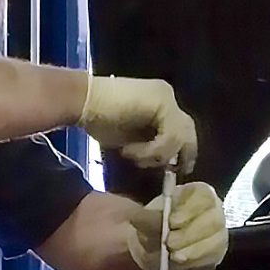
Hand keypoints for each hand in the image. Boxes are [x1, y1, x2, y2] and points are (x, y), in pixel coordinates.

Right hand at [78, 74, 198, 171]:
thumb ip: (151, 146)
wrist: (81, 101)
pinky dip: (151, 150)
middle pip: (188, 131)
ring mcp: (167, 98)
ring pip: (180, 137)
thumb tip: (166, 164)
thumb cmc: (99, 120)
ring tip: (131, 157)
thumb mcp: (131, 140)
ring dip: (156, 155)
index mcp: (162, 104)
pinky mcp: (163, 102)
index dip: (181, 151)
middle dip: (180, 155)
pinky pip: (170, 136)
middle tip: (169, 171)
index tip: (174, 170)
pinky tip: (128, 151)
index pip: (183, 129)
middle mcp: (168, 98)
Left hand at [124, 181, 228, 269]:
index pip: (204, 196)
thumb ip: (146, 218)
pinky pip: (211, 260)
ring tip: (173, 257)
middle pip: (214, 220)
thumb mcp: (148, 216)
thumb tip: (138, 219)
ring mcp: (218, 234)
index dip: (190, 209)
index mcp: (199, 194)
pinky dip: (194, 264)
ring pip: (215, 242)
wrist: (155, 243)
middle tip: (170, 243)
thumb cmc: (155, 223)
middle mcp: (214, 212)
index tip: (172, 221)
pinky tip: (179, 264)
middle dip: (190, 234)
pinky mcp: (216, 254)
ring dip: (193, 251)